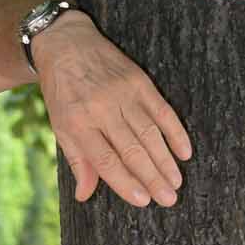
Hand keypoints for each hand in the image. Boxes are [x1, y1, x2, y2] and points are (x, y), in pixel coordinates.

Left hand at [32, 12, 191, 207]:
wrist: (67, 43)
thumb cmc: (62, 91)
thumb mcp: (60, 126)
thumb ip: (77, 160)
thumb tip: (84, 196)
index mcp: (79, 123)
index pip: (106, 160)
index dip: (126, 182)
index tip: (143, 200)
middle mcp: (102, 108)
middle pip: (132, 149)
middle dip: (153, 177)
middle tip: (169, 199)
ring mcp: (123, 93)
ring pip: (150, 133)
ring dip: (166, 160)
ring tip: (176, 183)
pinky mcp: (139, 81)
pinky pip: (161, 110)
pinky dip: (175, 131)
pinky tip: (184, 151)